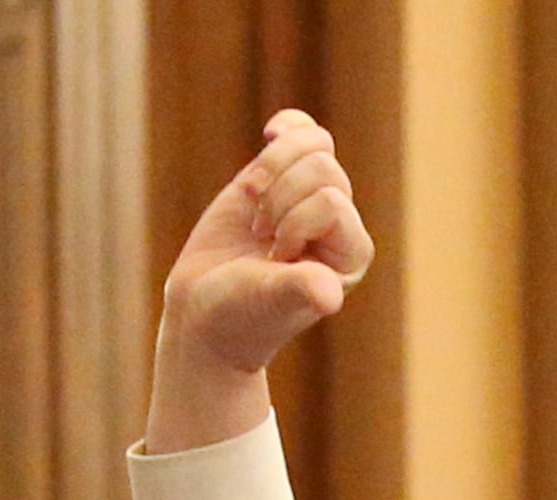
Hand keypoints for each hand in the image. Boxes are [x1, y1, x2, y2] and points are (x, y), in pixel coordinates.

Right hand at [148, 110, 375, 453]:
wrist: (205, 312)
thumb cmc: (241, 315)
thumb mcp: (269, 302)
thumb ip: (300, 293)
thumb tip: (329, 296)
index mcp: (351, 255)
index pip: (330, 201)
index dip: (292, 223)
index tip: (274, 260)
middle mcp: (338, 225)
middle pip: (323, 167)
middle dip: (279, 198)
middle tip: (261, 240)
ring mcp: (309, 198)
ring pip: (312, 143)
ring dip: (269, 171)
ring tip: (254, 212)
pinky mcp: (280, 179)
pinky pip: (300, 131)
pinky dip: (286, 127)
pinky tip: (270, 134)